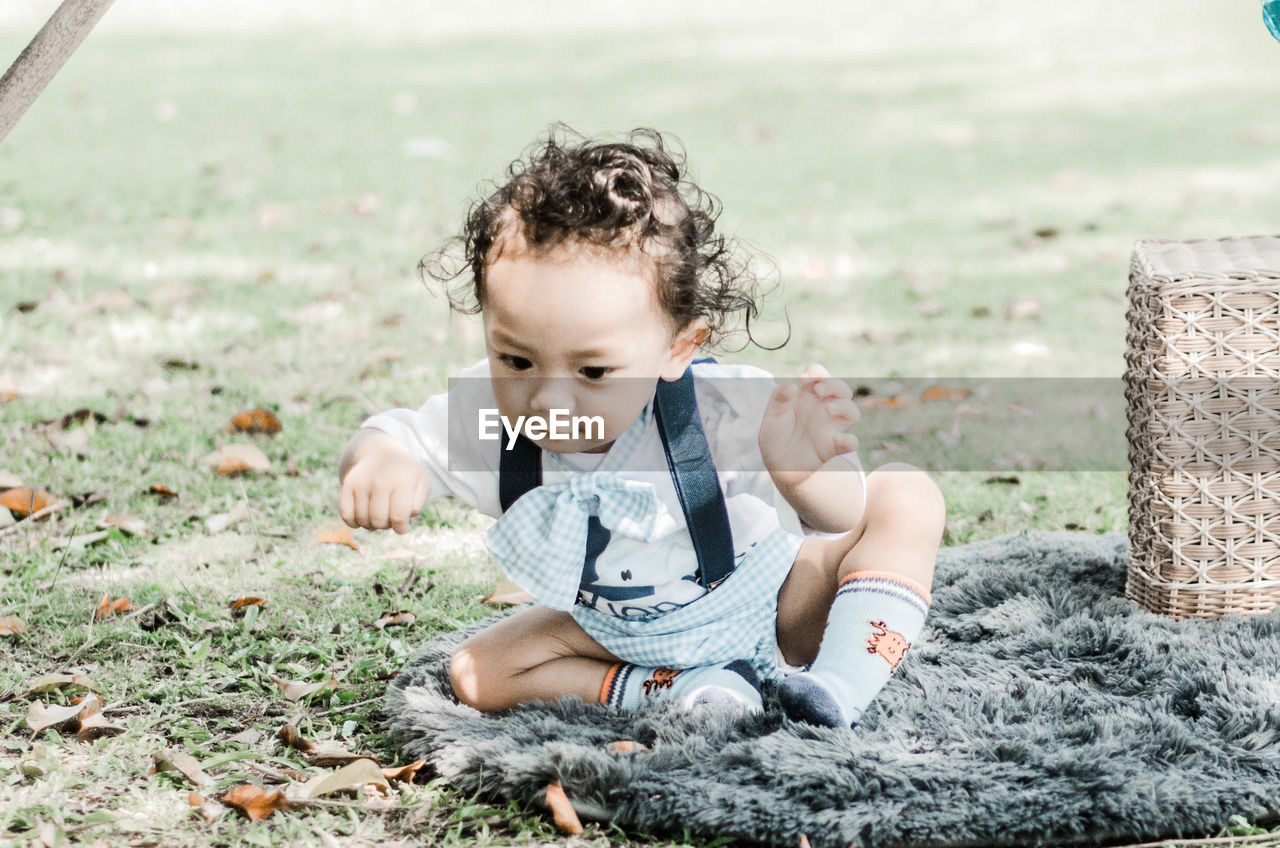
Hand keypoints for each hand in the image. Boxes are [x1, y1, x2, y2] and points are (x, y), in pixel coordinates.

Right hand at [339, 431, 429, 533]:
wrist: (382, 452)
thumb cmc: (405, 475)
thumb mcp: (420, 484)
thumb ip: (417, 505)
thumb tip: (402, 522)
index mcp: (402, 482)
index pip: (398, 517)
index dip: (400, 528)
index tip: (402, 527)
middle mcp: (380, 481)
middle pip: (379, 521)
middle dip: (386, 526)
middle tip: (389, 519)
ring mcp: (362, 483)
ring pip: (363, 520)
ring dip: (371, 525)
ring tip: (379, 517)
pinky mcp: (348, 485)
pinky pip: (347, 516)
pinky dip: (354, 523)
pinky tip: (364, 517)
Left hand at [758, 363, 860, 490]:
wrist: (777, 466)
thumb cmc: (775, 437)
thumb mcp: (771, 418)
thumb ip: (779, 401)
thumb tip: (791, 386)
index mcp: (809, 397)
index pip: (820, 377)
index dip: (816, 372)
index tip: (803, 378)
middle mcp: (824, 409)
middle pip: (842, 389)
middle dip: (834, 385)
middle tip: (818, 389)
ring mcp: (832, 427)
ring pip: (852, 411)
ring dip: (844, 406)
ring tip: (828, 409)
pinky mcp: (834, 448)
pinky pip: (851, 442)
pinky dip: (848, 439)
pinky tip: (837, 438)